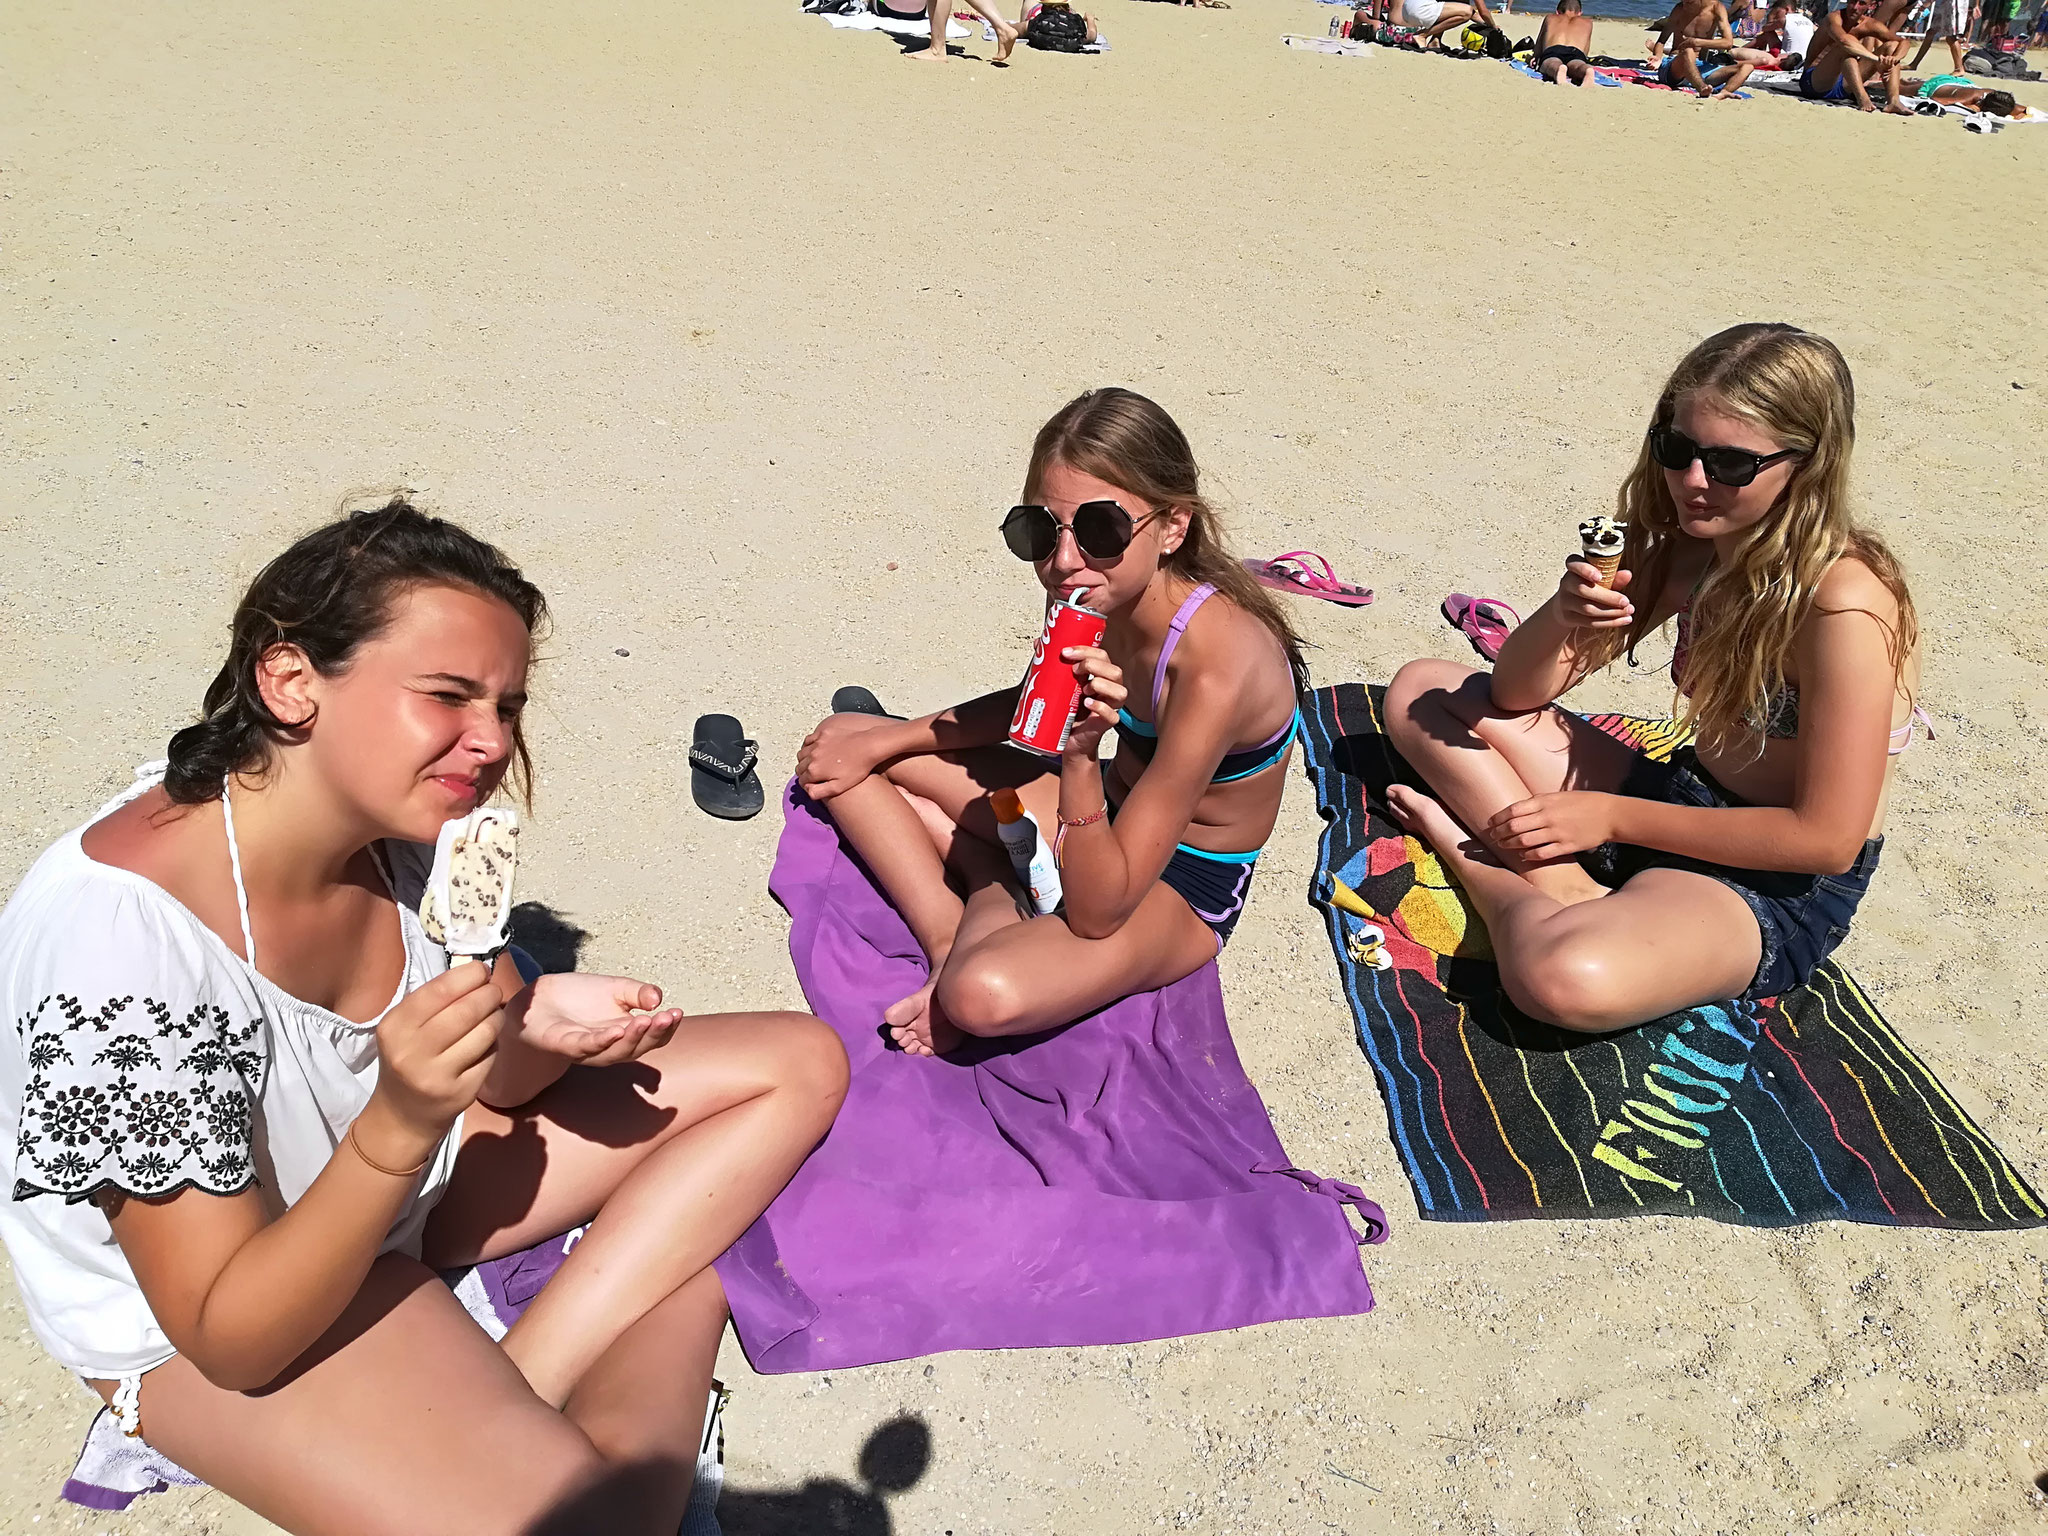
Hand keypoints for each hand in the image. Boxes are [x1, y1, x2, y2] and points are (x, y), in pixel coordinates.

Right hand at [370, 961, 504, 1152]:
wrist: (402, 1115)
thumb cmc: (408, 1059)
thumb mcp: (406, 1028)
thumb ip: (434, 1000)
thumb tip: (475, 971)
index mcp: (395, 1026)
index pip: (440, 990)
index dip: (469, 975)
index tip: (482, 971)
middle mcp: (411, 1051)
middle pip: (467, 1010)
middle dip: (489, 994)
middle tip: (494, 992)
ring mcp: (437, 1075)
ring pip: (485, 1032)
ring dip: (496, 1017)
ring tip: (493, 1015)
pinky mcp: (460, 1093)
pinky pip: (490, 1056)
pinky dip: (494, 1044)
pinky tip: (486, 1042)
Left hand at [514, 972, 685, 1066]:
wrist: (540, 1000)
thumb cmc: (580, 998)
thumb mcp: (616, 988)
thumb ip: (638, 993)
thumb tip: (658, 998)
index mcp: (626, 1033)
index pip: (653, 1036)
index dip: (667, 1027)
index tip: (677, 1012)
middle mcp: (611, 1046)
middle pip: (639, 1047)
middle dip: (655, 1033)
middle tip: (667, 1017)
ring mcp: (589, 1048)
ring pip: (616, 1052)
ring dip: (633, 1039)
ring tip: (646, 1021)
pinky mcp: (565, 1045)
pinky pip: (585, 1047)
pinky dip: (601, 1041)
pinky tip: (615, 1031)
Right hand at [796, 712, 892, 800]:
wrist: (869, 746)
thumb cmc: (858, 768)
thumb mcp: (839, 787)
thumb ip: (819, 791)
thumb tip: (807, 790)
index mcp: (814, 770)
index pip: (801, 780)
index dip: (806, 784)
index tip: (812, 785)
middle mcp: (812, 756)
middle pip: (799, 767)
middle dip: (803, 773)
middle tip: (811, 776)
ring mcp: (817, 743)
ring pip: (801, 754)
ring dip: (804, 760)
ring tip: (812, 764)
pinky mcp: (823, 733)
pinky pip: (808, 740)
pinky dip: (808, 746)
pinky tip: (814, 750)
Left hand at [1060, 644, 1127, 758]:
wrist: (1065, 740)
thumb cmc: (1065, 711)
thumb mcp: (1058, 684)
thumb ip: (1052, 664)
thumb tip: (1039, 642)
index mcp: (1099, 676)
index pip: (1102, 656)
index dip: (1087, 650)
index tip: (1066, 651)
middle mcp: (1108, 690)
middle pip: (1114, 671)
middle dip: (1093, 665)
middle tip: (1074, 668)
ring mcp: (1110, 707)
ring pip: (1120, 691)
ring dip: (1102, 684)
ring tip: (1084, 689)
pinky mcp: (1105, 724)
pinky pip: (1112, 715)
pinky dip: (1101, 707)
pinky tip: (1088, 703)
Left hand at [1485, 790, 1621, 861]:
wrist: (1610, 814)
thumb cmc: (1585, 802)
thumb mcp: (1560, 795)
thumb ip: (1539, 802)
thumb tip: (1518, 810)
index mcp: (1545, 801)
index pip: (1513, 810)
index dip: (1498, 818)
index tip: (1490, 823)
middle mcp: (1548, 816)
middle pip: (1514, 826)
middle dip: (1499, 833)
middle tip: (1493, 837)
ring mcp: (1557, 832)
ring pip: (1524, 841)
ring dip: (1510, 845)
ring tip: (1503, 846)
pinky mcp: (1566, 846)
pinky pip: (1541, 853)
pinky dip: (1528, 855)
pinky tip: (1523, 855)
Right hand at [1557, 558, 1635, 630]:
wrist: (1567, 606)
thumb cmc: (1589, 587)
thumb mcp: (1600, 579)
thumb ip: (1613, 577)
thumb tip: (1627, 575)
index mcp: (1574, 569)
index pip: (1574, 565)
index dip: (1585, 570)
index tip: (1599, 577)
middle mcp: (1567, 583)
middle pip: (1583, 590)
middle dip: (1607, 598)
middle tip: (1626, 602)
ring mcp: (1565, 602)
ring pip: (1587, 609)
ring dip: (1611, 612)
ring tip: (1628, 611)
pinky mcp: (1568, 618)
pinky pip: (1589, 622)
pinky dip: (1609, 622)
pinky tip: (1623, 620)